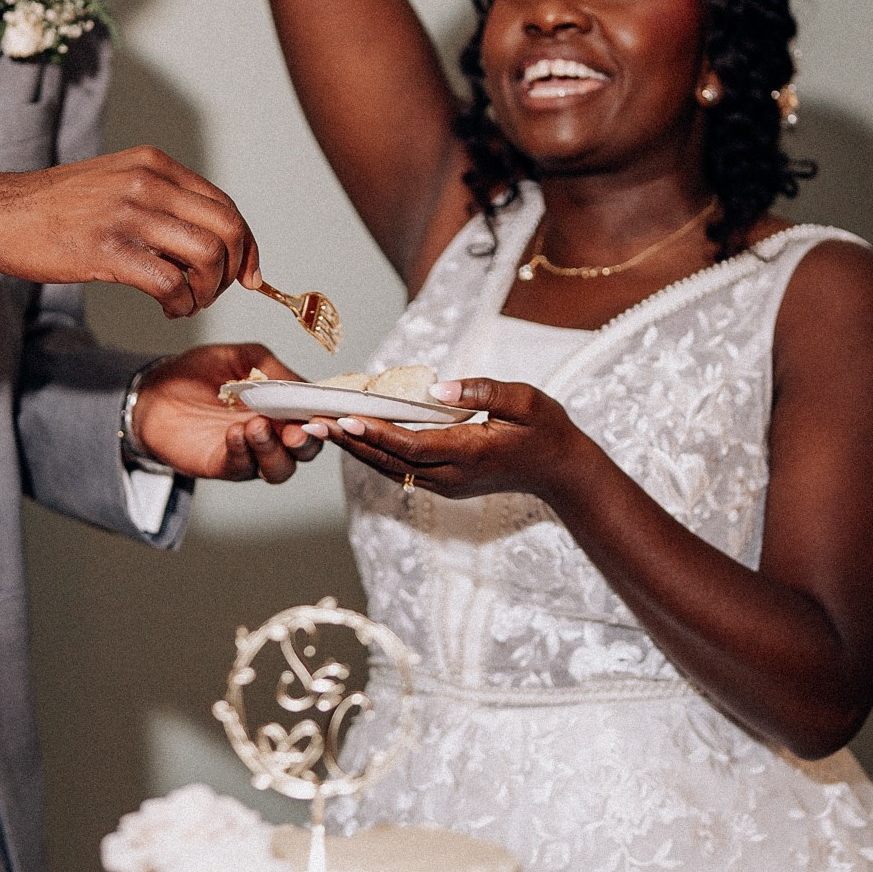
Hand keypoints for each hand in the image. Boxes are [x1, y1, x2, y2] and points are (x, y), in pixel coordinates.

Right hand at [0, 148, 259, 315]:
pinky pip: (171, 282)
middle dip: (232, 271)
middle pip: (227, 230)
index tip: (248, 275)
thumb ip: (160, 200)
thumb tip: (209, 238)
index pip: (225, 205)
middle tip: (213, 293)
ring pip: (207, 256)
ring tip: (185, 302)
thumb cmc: (54, 207)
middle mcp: (148, 182)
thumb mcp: (116, 183)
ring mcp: (128, 214)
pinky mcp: (107, 249)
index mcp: (154, 164)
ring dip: (207, 291)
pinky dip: (180, 303)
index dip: (247, 246)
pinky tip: (167, 309)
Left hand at [130, 342, 323, 483]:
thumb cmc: (197, 373)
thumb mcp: (242, 358)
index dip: (326, 418)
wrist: (153, 390)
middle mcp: (272, 437)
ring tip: (258, 426)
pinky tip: (235, 432)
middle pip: (305, 452)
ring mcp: (248, 454)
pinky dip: (243, 451)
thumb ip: (273, 369)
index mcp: (282, 410)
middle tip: (298, 429)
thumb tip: (301, 385)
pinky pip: (241, 467)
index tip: (328, 410)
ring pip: (278, 468)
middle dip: (307, 442)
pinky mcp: (221, 465)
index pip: (315, 419)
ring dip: (274, 449)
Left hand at [318, 375, 583, 503]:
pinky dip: (375, 453)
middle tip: (311, 423)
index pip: (409, 444)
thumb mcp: (523, 399)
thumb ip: (481, 391)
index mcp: (467, 453)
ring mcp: (446, 483)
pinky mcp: (445, 483)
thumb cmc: (545, 428)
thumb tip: (438, 387)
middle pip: (389, 460)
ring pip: (390, 469)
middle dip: (350, 441)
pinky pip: (401, 469)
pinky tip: (354, 437)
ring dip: (356, 449)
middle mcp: (450, 475)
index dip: (374, 432)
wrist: (561, 471)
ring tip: (321, 429)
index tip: (343, 417)